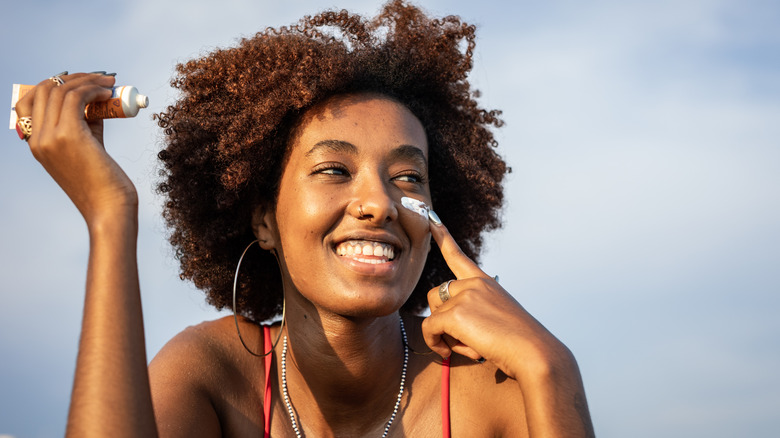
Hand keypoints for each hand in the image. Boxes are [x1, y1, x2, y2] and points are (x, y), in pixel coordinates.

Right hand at [15, 73, 137, 225]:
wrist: (110, 209)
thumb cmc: (104, 182)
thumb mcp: (88, 147)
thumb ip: (85, 123)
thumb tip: (95, 99)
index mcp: (36, 144)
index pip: (29, 101)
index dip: (53, 85)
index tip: (80, 81)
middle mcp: (38, 140)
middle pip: (45, 90)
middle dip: (75, 78)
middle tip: (100, 77)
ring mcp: (50, 137)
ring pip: (61, 90)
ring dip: (88, 80)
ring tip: (110, 82)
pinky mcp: (68, 135)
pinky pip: (77, 98)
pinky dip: (93, 89)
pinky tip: (109, 92)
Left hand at [421, 215, 573, 380]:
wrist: (534, 354)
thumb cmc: (519, 344)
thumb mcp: (498, 319)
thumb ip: (474, 313)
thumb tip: (443, 323)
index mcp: (485, 283)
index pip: (458, 257)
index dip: (442, 237)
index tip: (431, 218)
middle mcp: (474, 284)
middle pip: (436, 296)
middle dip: (441, 319)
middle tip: (464, 340)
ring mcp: (465, 296)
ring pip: (433, 314)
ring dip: (443, 334)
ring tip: (468, 347)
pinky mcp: (455, 313)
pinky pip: (429, 328)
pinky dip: (434, 343)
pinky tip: (448, 353)